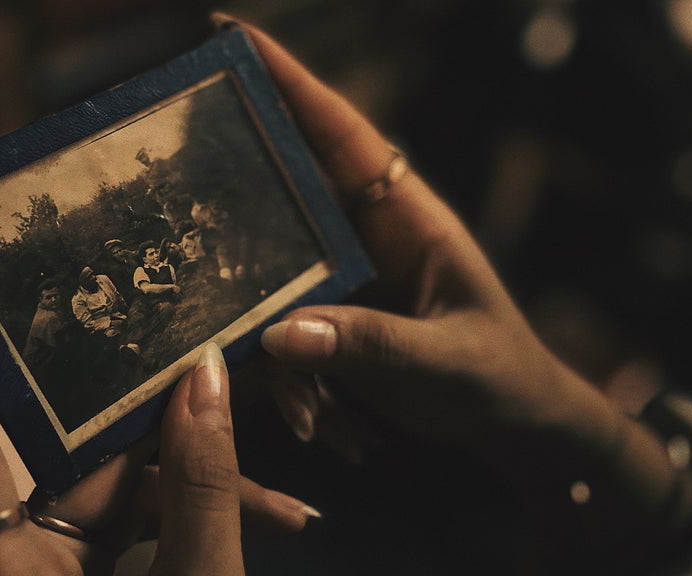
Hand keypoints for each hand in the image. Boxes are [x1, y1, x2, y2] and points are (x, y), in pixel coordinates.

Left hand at [0, 241, 314, 574]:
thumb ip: (205, 495)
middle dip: (129, 397)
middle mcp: (24, 553)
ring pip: (121, 478)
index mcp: (8, 565)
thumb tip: (207, 379)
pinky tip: (267, 500)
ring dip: (193, 462)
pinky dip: (201, 499)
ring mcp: (68, 562)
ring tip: (259, 454)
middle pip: (63, 444)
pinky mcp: (110, 568)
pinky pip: (148, 512)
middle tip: (168, 321)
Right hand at [228, 15, 612, 467]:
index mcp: (407, 218)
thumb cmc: (501, 378)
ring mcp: (344, 281)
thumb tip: (280, 334)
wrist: (515, 428)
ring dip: (266, 326)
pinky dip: (288, 376)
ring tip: (301, 397)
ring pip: (273, 269)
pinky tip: (316, 421)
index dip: (291, 82)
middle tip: (176, 175)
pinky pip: (282, 328)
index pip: (343, 134)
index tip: (230, 35)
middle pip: (290, 183)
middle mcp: (367, 238)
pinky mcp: (331, 322)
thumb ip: (373, 345)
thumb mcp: (449, 360)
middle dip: (238, 181)